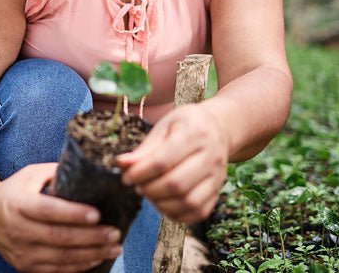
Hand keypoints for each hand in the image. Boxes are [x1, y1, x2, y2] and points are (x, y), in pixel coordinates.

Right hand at [0, 163, 121, 272]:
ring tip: (114, 248)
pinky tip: (97, 258)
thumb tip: (89, 168)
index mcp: (19, 204)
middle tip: (114, 232)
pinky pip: (56, 270)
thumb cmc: (15, 189)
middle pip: (58, 237)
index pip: (49, 211)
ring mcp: (21, 252)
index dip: (73, 214)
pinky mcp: (25, 266)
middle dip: (90, 237)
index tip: (97, 214)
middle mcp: (18, 230)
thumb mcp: (31, 174)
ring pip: (60, 258)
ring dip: (90, 254)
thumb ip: (57, 172)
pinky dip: (78, 267)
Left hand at [116, 103, 227, 222]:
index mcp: (195, 133)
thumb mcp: (164, 127)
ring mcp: (217, 175)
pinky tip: (163, 203)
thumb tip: (121, 164)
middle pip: (176, 184)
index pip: (163, 161)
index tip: (126, 177)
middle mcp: (211, 155)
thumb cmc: (185, 125)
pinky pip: (198, 212)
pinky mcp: (218, 190)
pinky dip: (177, 214)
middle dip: (150, 189)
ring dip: (162, 204)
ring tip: (149, 194)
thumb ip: (145, 149)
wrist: (217, 127)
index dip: (140, 173)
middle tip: (137, 186)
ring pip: (189, 202)